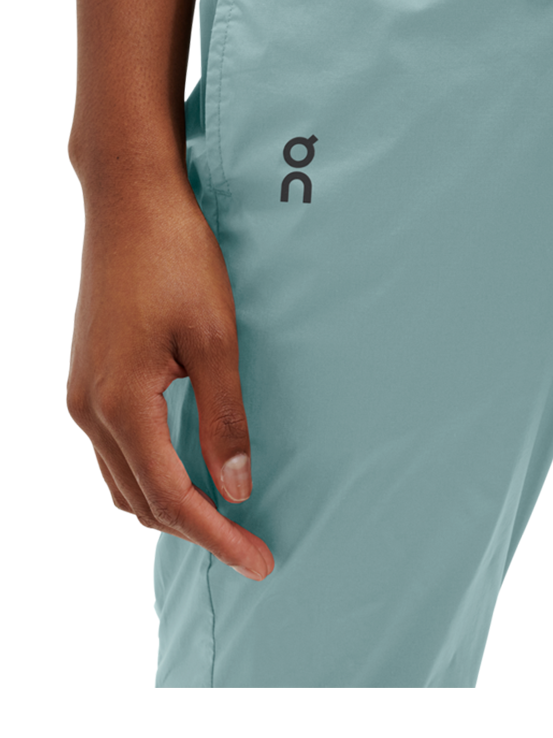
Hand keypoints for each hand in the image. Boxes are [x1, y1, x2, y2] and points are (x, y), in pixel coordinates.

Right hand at [66, 176, 273, 579]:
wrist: (131, 204)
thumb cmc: (177, 260)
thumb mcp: (215, 339)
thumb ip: (224, 417)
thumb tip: (234, 488)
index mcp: (121, 404)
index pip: (171, 497)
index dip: (217, 534)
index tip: (258, 558)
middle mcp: (89, 409)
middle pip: (142, 500)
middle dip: (197, 531)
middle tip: (251, 548)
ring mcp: (83, 394)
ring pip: (124, 479)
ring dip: (172, 507)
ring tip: (225, 521)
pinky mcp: (91, 377)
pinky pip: (118, 448)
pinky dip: (152, 474)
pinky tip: (187, 471)